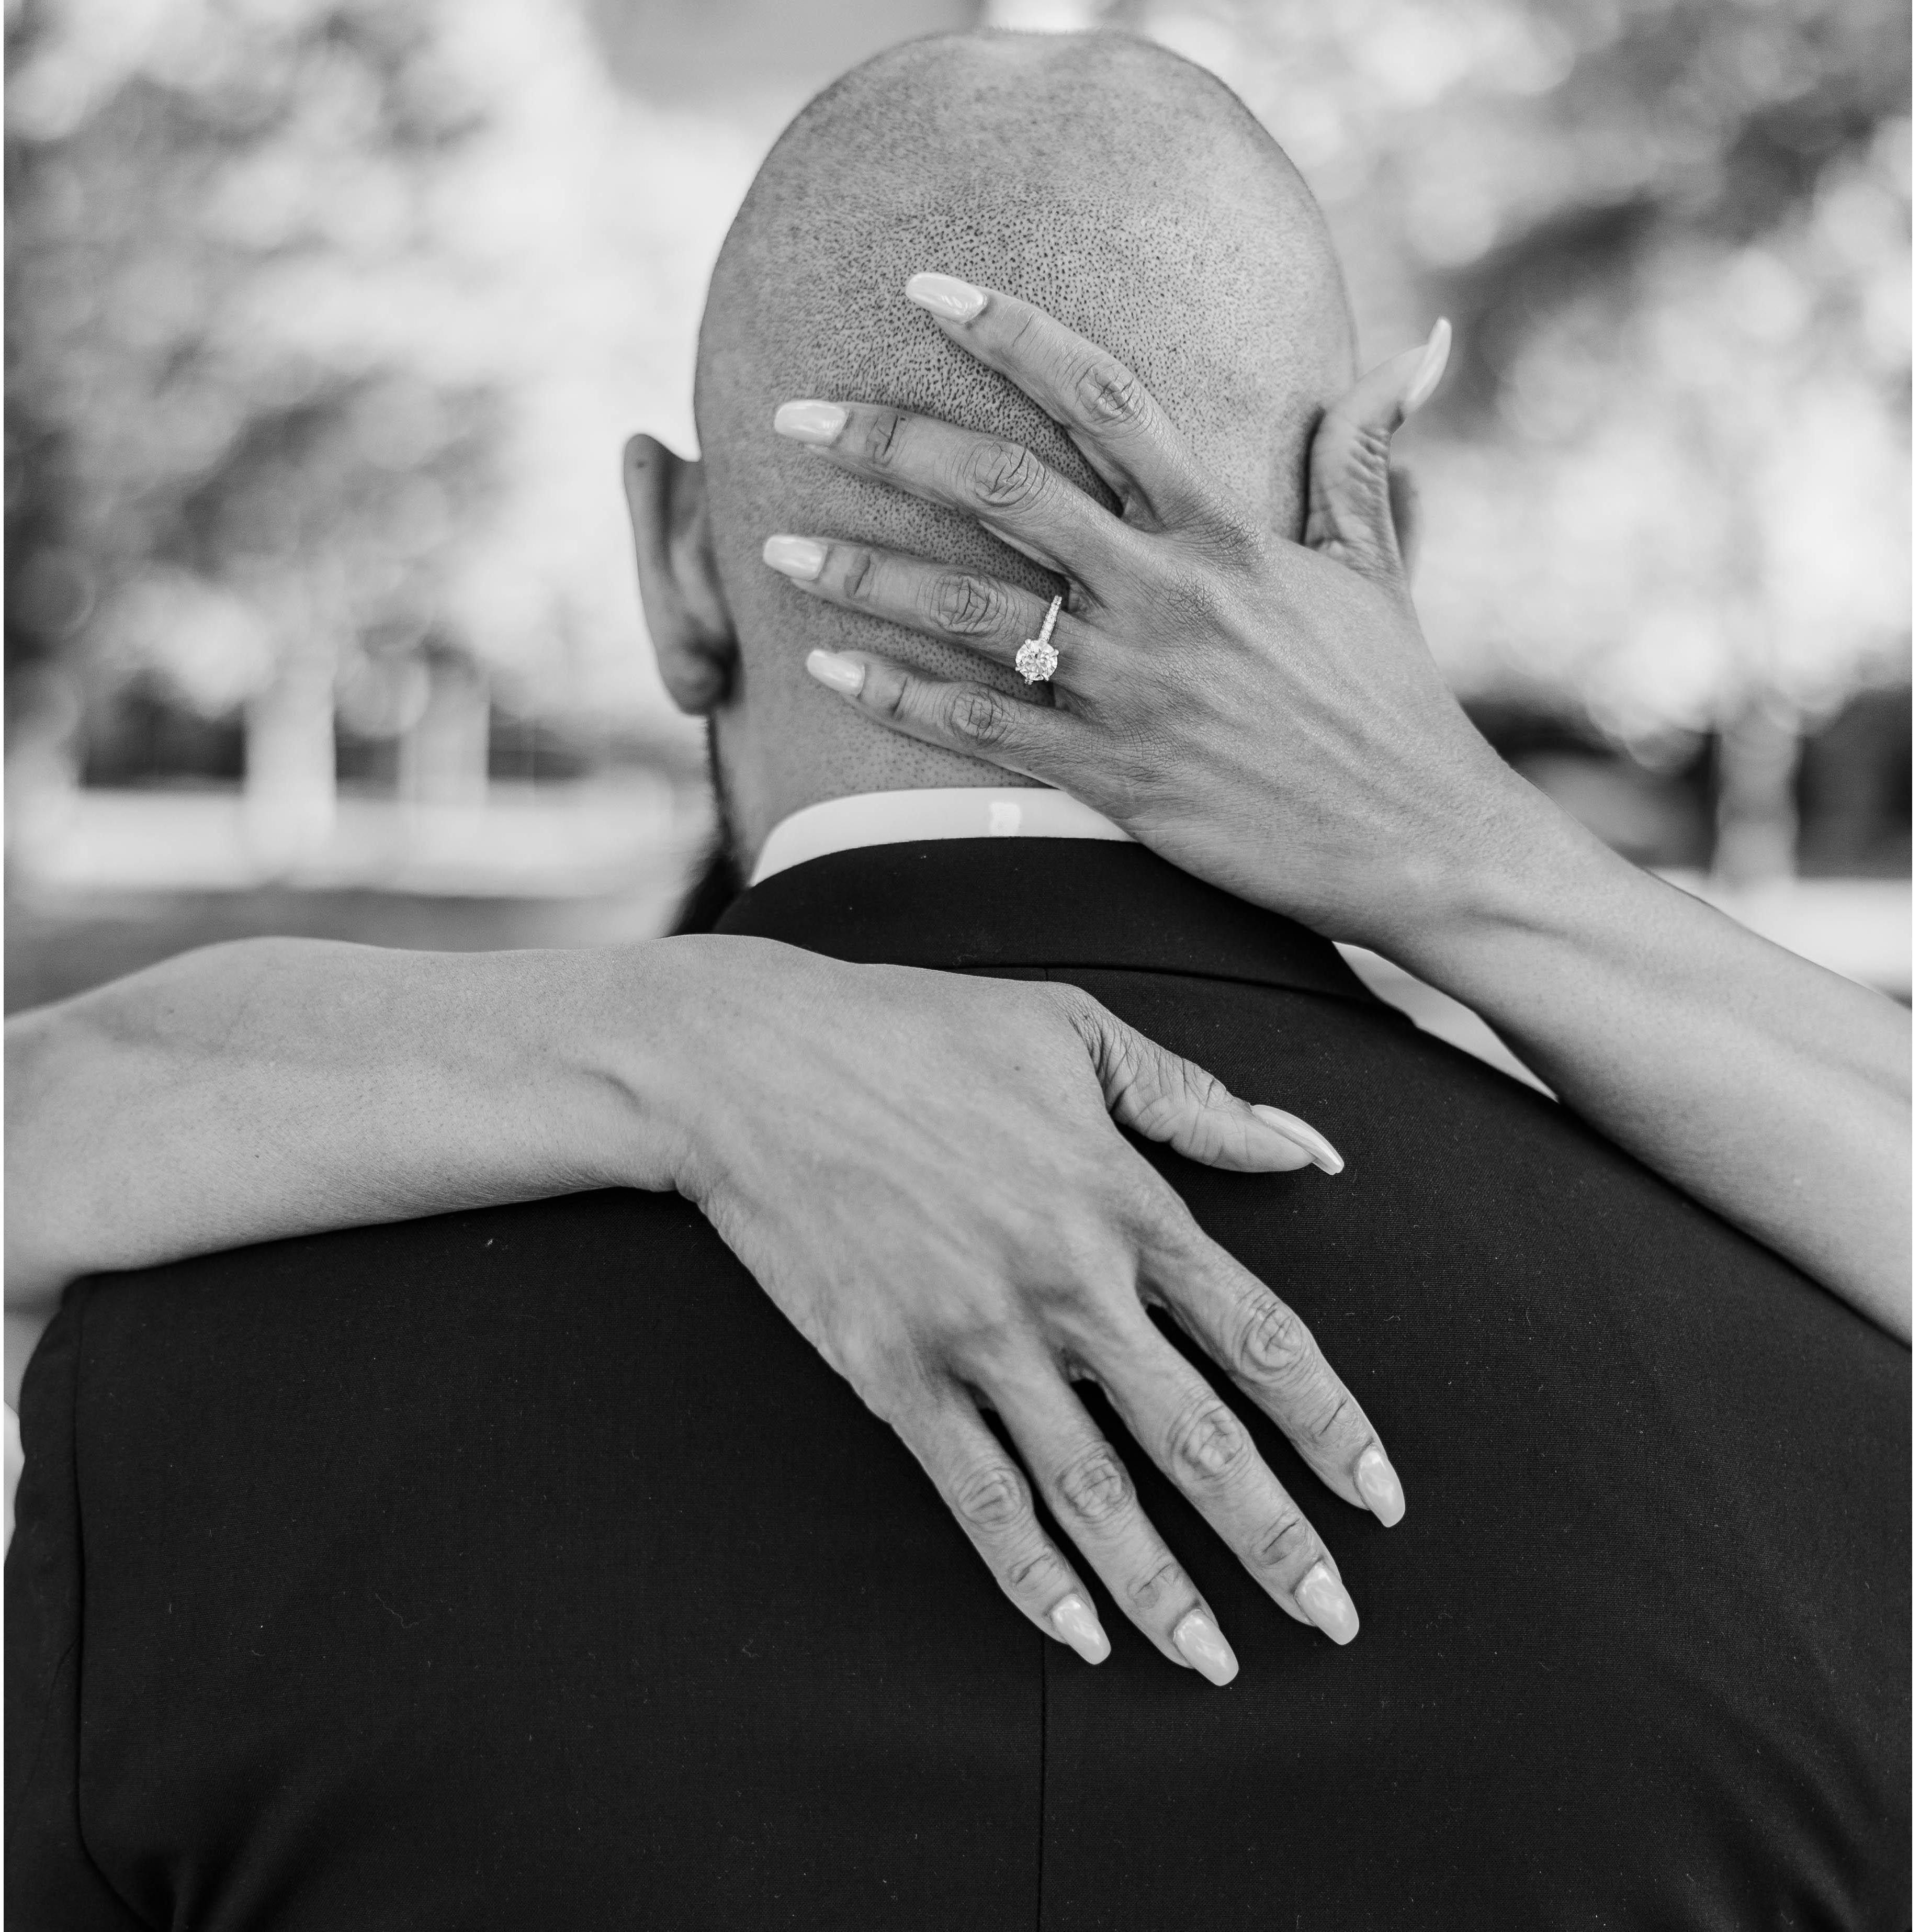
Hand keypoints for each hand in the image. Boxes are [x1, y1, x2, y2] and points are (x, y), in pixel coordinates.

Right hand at [663, 937, 1402, 1679]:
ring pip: (1092, 1491)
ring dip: (1163, 1589)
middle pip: (1196, 1437)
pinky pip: (976, 1495)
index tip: (1381, 1497)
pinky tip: (1074, 1635)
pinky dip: (1029, 1574)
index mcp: (1121, 1200)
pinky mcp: (894, 1373)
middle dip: (1275, 1538)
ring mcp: (977, 1336)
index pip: (1262, 1336)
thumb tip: (1308, 1152)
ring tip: (1216, 1660)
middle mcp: (1065, 1283)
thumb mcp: (1074, 1031)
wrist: (755, 1062)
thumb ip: (1197, 1100)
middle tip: (1333, 1618)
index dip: (1331, 1425)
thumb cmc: (918, 1030)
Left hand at [760, 274, 1542, 954]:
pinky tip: (826, 669)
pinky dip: (897, 697)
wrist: (1418, 840)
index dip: (1009, 331)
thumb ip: (1364, 453)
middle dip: (885, 442)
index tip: (925, 290)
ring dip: (861, 574)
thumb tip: (1420, 345)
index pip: (1103, 397)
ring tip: (776, 546)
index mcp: (1224, 532)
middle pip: (1001, 489)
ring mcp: (1133, 690)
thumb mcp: (1378, 566)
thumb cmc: (1394, 704)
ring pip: (968, 613)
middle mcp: (1165, 597)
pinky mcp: (1115, 778)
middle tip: (793, 418)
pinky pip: (981, 729)